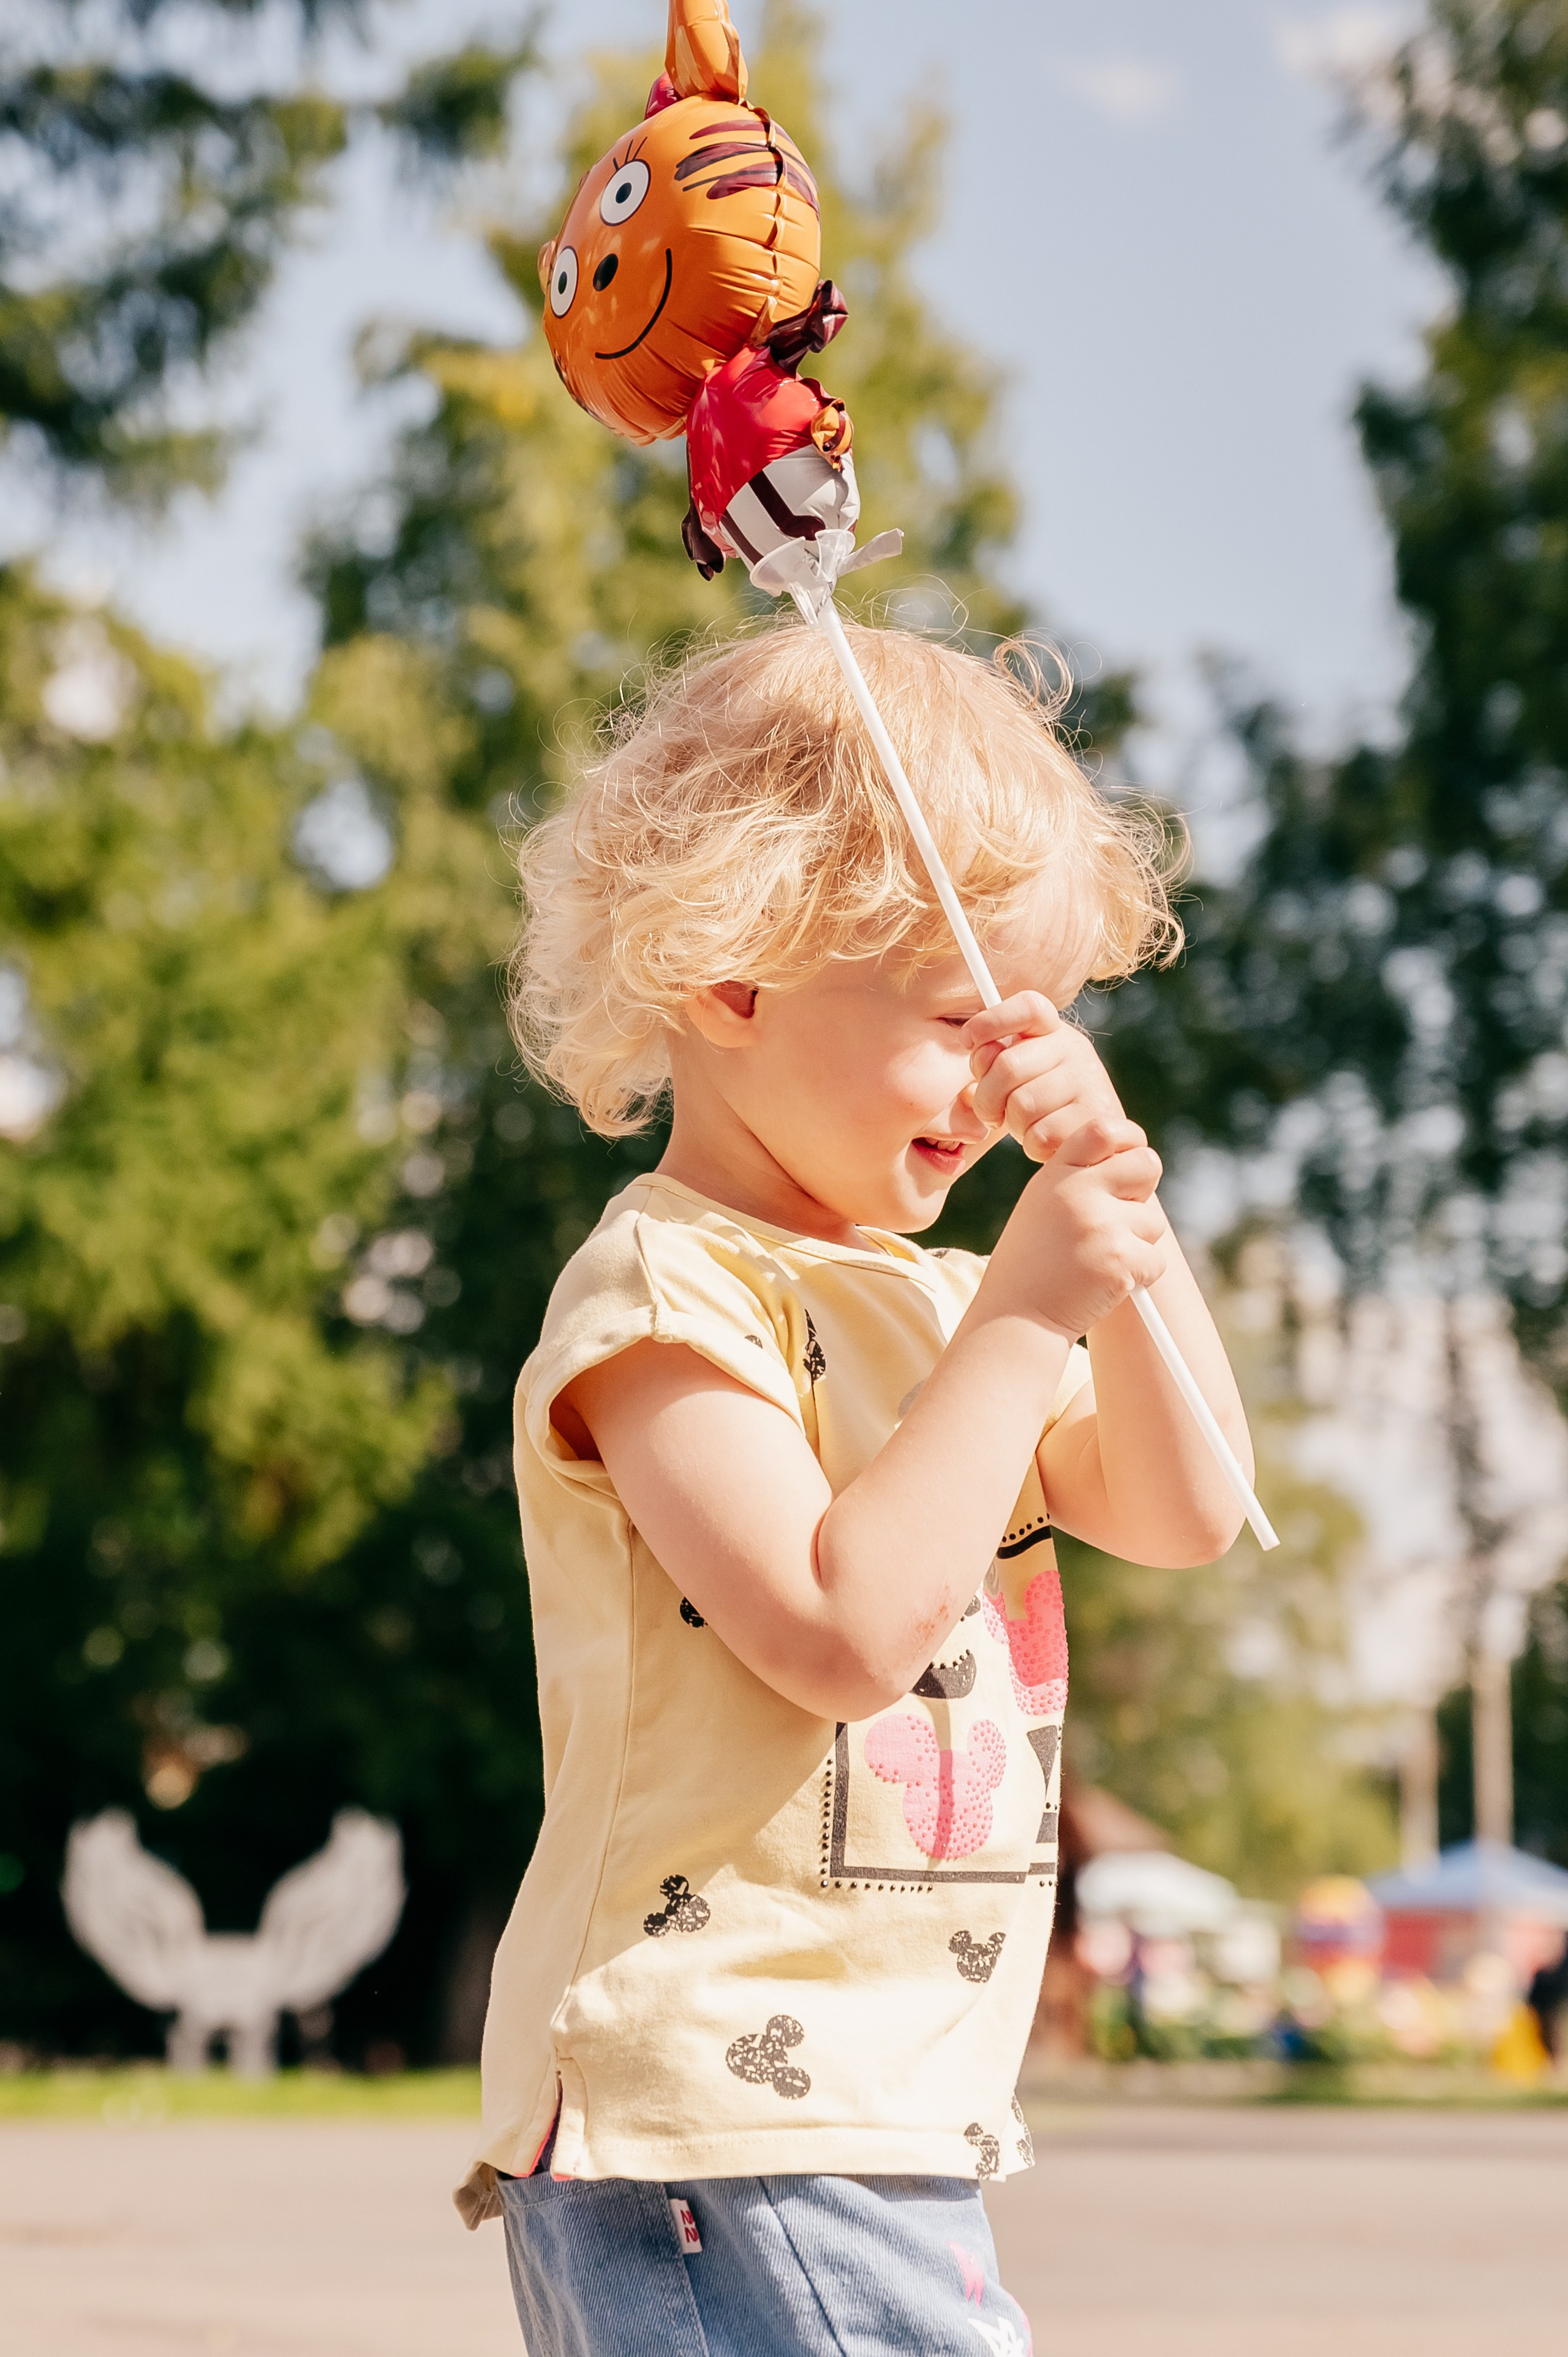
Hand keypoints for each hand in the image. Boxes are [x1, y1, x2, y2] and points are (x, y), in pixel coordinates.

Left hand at [965, 994, 1123, 1162]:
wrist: (1091, 1139)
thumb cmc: (1040, 1105)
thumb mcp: (1018, 1074)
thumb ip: (994, 1059)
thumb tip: (983, 1052)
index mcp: (1053, 1031)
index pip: (1028, 1007)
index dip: (991, 1020)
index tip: (967, 1040)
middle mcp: (1075, 1048)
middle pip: (1008, 1065)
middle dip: (987, 1098)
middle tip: (991, 1112)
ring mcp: (1089, 1081)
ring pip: (1022, 1105)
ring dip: (1014, 1125)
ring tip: (1026, 1125)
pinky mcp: (1095, 1118)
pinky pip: (1041, 1135)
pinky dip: (1033, 1145)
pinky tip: (1044, 1140)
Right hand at [984, 1114, 1168, 1339]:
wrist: (1016, 1318)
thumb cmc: (1031, 1263)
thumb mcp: (1042, 1205)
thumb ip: (1079, 1179)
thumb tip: (1135, 1160)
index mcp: (1056, 1174)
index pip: (1104, 1129)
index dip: (1127, 1142)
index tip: (1125, 1162)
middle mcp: (1078, 1192)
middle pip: (1147, 1164)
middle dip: (1142, 1192)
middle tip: (1119, 1219)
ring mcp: (1100, 1225)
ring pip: (1153, 1222)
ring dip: (1137, 1243)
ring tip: (1097, 1260)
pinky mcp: (1120, 1260)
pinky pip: (1155, 1260)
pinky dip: (1139, 1275)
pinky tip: (1104, 1283)